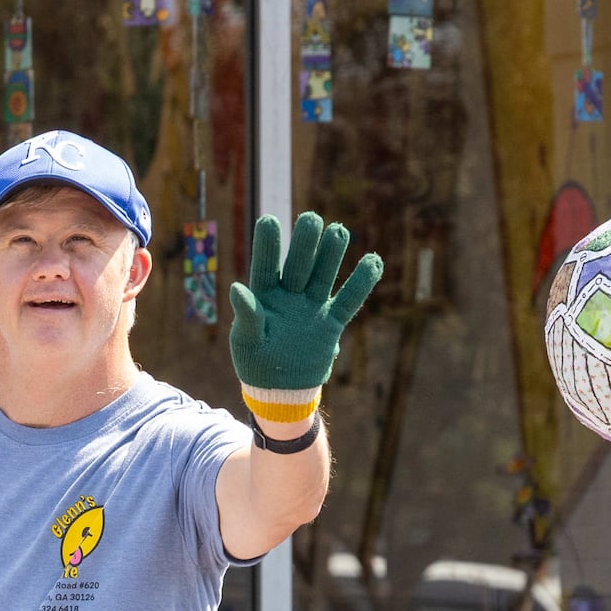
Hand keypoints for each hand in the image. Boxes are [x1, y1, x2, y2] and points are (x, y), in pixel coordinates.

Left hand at [226, 212, 386, 399]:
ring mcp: (311, 307)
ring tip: (339, 231)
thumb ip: (247, 317)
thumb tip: (237, 289)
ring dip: (331, 254)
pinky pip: (348, 301)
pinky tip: (374, 260)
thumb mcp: (246, 342)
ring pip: (323, 275)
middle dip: (305, 244)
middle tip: (311, 220)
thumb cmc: (255, 362)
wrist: (280, 390)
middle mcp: (289, 296)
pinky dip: (361, 283)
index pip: (265, 267)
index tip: (268, 219)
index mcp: (263, 297)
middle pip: (299, 265)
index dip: (267, 245)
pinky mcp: (330, 324)